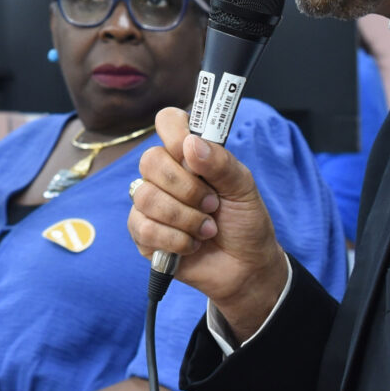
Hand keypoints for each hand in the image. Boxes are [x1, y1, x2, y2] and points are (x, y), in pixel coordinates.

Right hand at [129, 107, 287, 338]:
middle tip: (212, 204)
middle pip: (150, 161)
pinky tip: (192, 245)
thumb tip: (191, 143)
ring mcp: (150, 204)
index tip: (193, 155)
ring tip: (207, 229)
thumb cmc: (245, 223)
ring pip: (146, 196)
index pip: (167, 122)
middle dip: (186, 188)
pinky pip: (144, 228)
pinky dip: (176, 240)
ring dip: (185, 218)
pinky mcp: (143, 234)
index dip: (175, 134)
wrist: (246, 268)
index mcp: (189, 155)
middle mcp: (165, 175)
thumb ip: (221, 163)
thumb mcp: (244, 189)